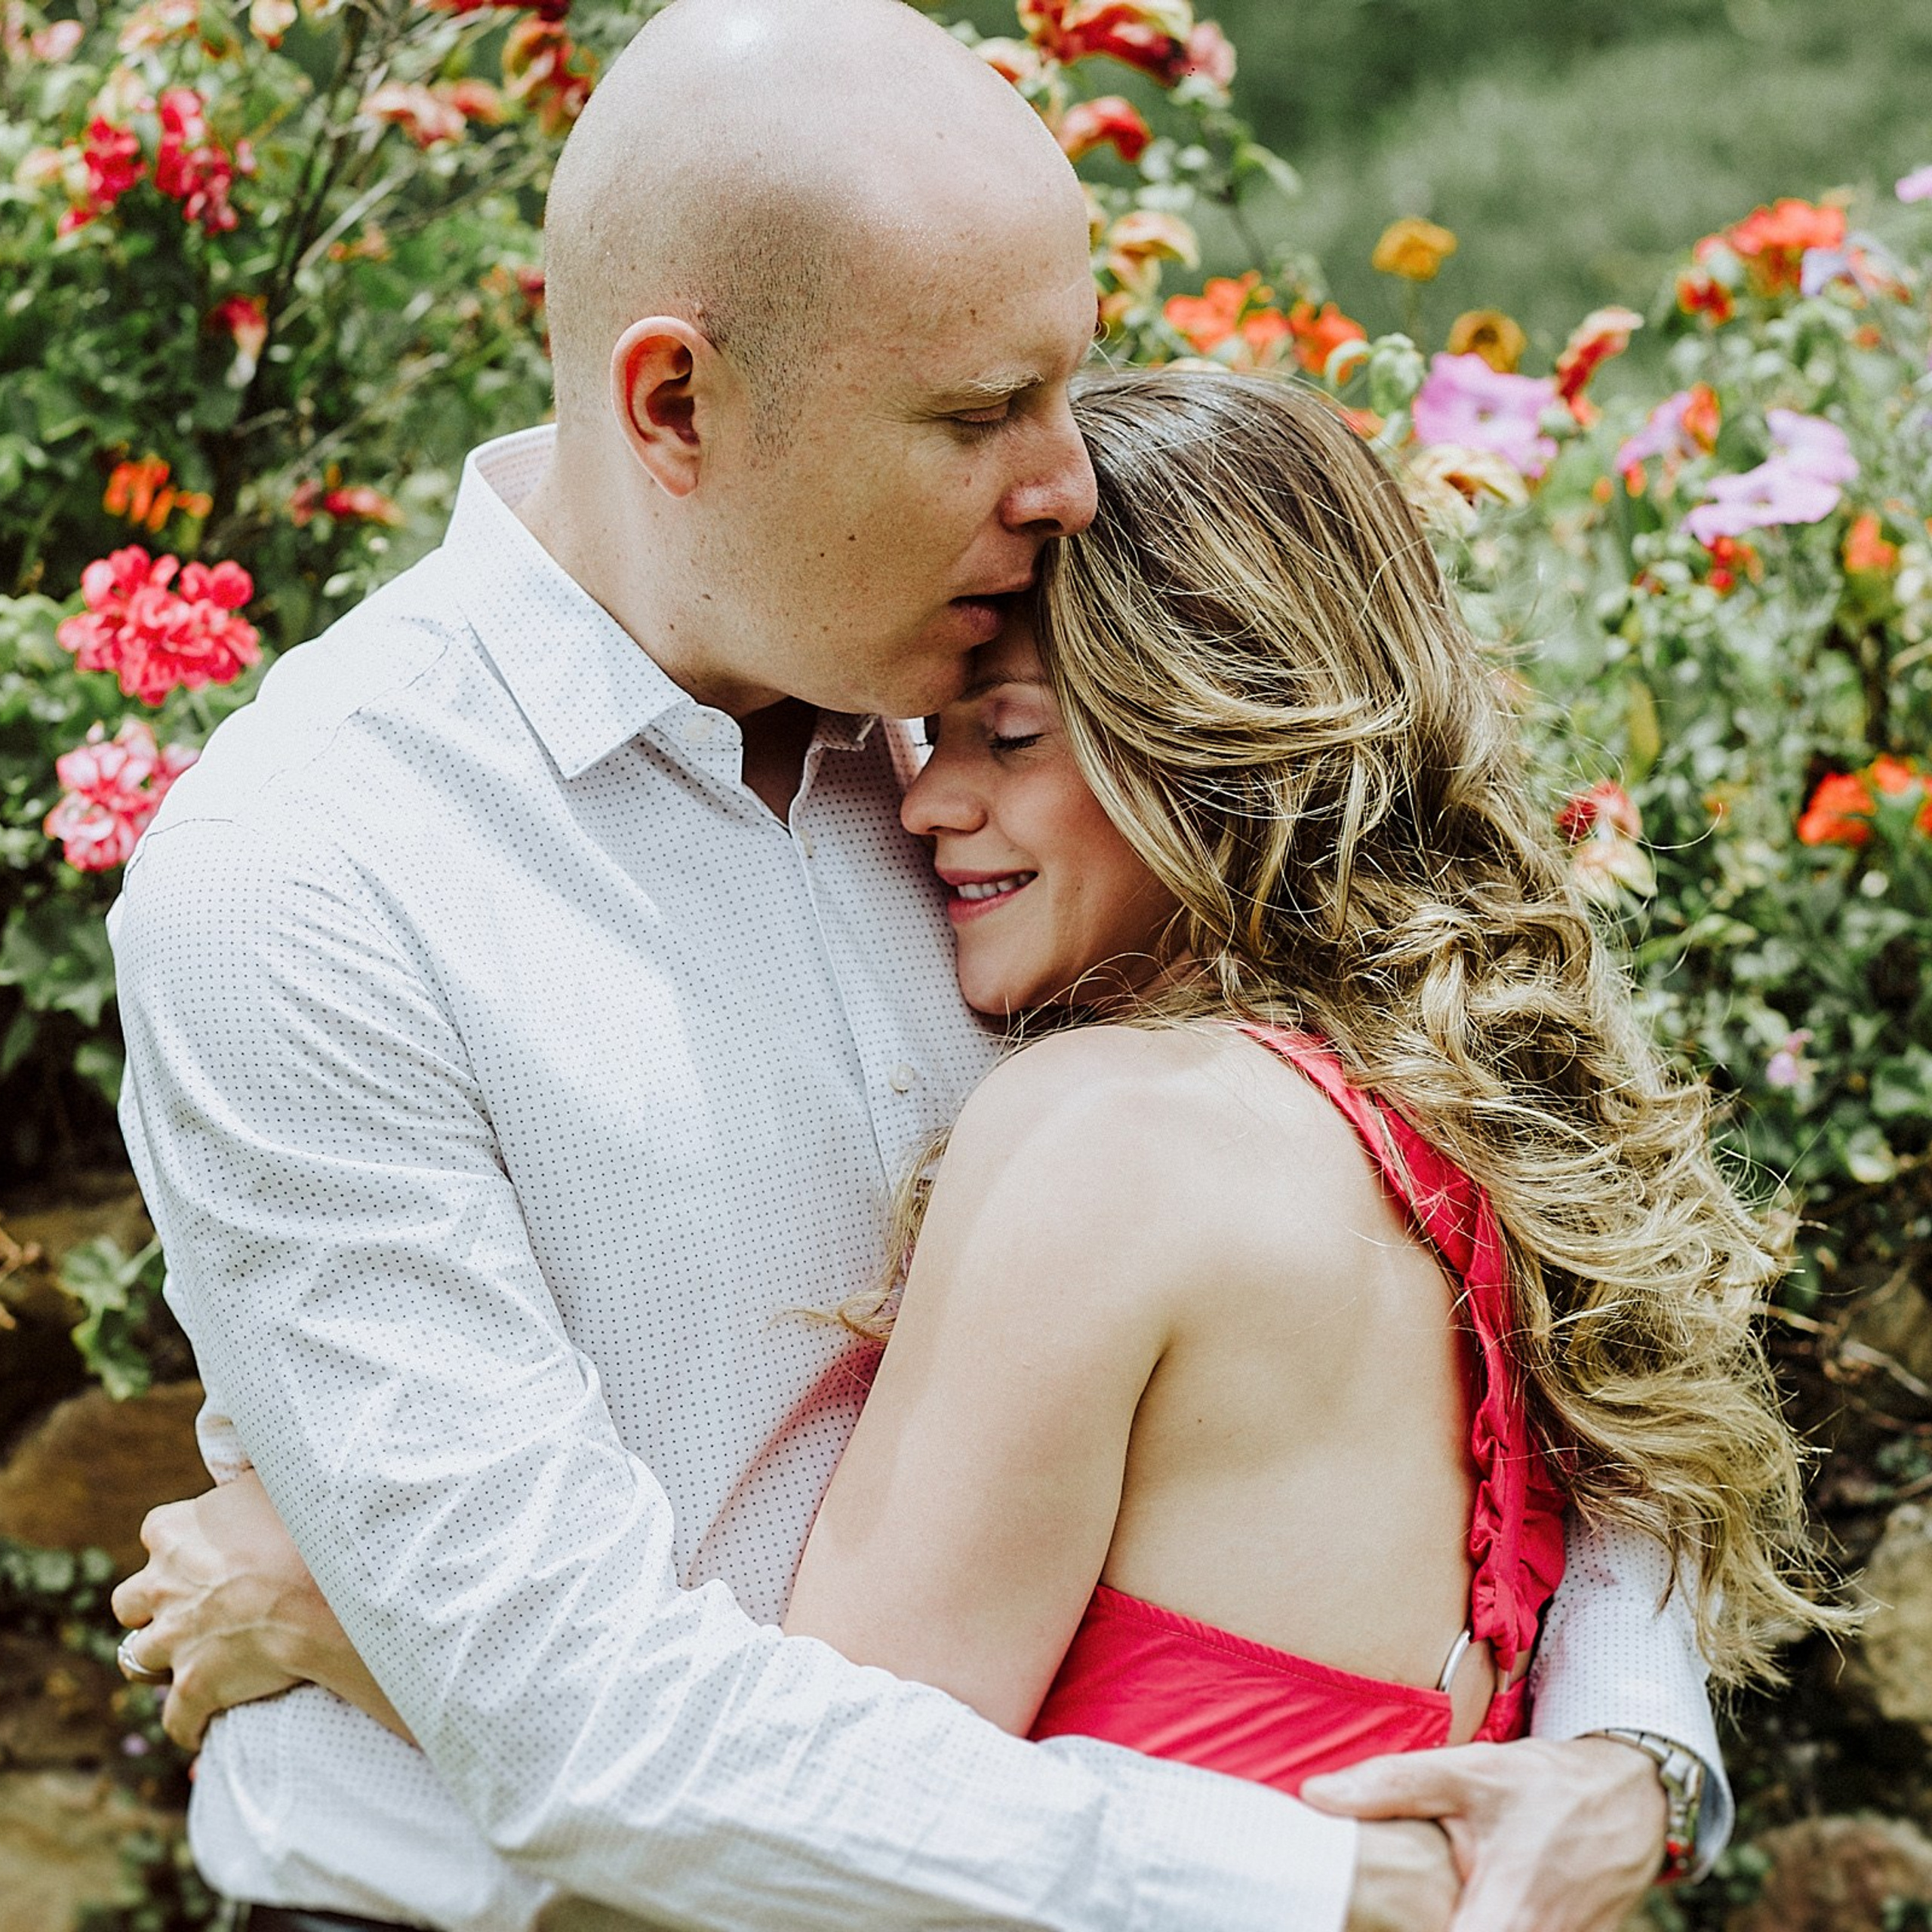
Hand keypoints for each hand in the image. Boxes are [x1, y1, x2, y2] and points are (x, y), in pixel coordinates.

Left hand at [111, 1471, 340, 1749]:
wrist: (326, 1595)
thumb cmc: (308, 1529)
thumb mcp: (272, 1481)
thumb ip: (243, 1482)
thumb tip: (243, 1471)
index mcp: (174, 1530)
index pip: (155, 1531)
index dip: (178, 1543)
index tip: (206, 1550)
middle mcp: (161, 1585)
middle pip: (130, 1600)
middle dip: (151, 1607)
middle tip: (189, 1609)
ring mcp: (173, 1639)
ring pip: (136, 1659)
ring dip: (156, 1662)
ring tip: (185, 1663)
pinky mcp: (194, 1685)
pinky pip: (175, 1717)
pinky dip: (187, 1723)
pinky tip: (201, 1725)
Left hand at [1305, 1737, 1666, 1931]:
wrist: (1631, 1800)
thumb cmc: (1547, 1786)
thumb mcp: (1467, 1773)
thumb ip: (1389, 1786)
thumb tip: (1313, 1796)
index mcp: (1505, 1921)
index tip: (1365, 1919)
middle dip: (1412, 1925)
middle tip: (1377, 1909)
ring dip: (1438, 1921)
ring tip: (1414, 1904)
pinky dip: (1472, 1923)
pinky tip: (1450, 1905)